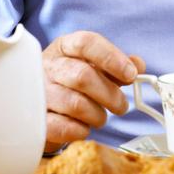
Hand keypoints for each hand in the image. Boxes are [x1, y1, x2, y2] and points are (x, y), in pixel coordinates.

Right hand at [41, 30, 144, 151]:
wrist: (40, 104)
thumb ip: (118, 64)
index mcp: (65, 47)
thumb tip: (138, 65)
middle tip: (121, 106)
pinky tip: (84, 126)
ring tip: (101, 117)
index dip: (112, 58)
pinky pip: (63, 127)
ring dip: (97, 115)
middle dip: (110, 94)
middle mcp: (48, 66)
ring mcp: (38, 92)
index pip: (87, 43)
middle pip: (82, 76)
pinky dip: (81, 130)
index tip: (131, 74)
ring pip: (75, 104)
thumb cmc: (72, 81)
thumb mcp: (94, 65)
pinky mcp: (35, 120)